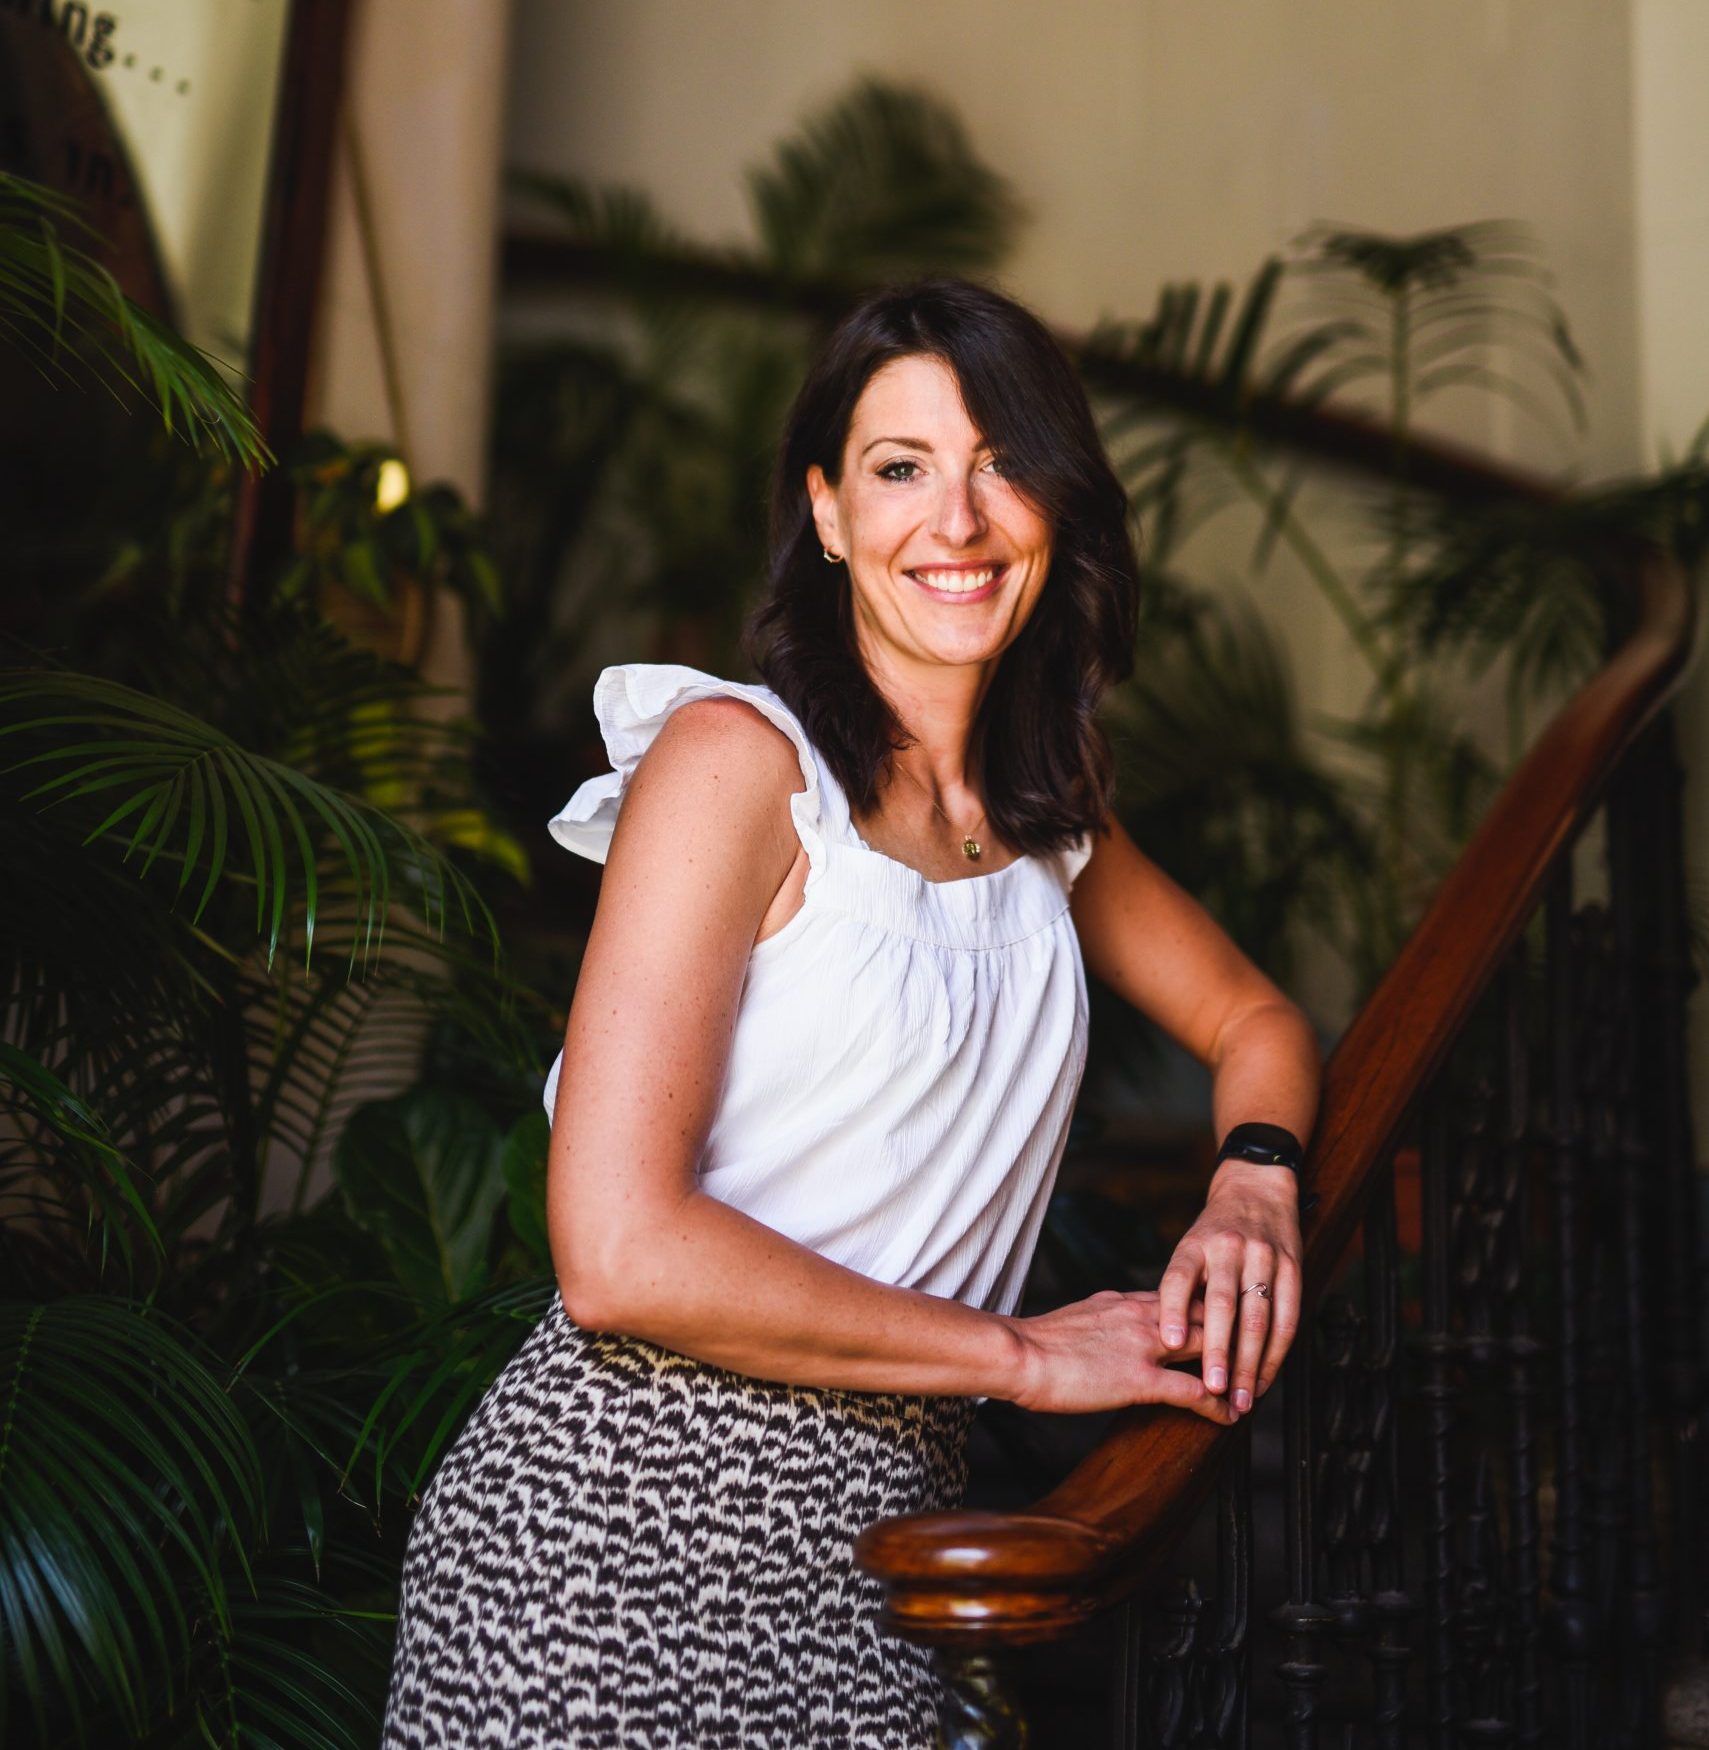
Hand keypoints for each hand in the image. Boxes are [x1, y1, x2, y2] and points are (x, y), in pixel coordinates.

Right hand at [1005, 1290, 1237, 1421]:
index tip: (1228, 1322)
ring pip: (1208, 1347)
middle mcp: (1142, 1315)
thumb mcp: (1078, 1317)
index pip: (1182, 1298)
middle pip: (1206, 1315)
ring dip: (1234, 1365)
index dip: (1209, 1310)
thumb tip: (1113, 1326)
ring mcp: (1144, 1346)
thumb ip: (1105, 1319)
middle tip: (1257, 1350)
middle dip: (1234, 1331)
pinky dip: (1218, 1404)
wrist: (1017, 1353)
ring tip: (1254, 1384)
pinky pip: (1193, 1391)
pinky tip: (1230, 1416)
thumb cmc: (1035, 1342)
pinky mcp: (1139, 1380)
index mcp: (1126, 1301)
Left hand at [1157, 1162, 1301, 1414]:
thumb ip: (1181, 1289)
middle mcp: (1229, 1248)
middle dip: (1218, 1351)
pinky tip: (1265, 1379)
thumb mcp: (1189, 1248)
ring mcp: (1264, 1257)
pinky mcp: (1293, 1268)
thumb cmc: (1214, 1232)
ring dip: (1251, 1364)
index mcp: (1195, 1244)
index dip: (1174, 1310)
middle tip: (1212, 1389)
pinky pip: (1287, 1319)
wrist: (1256, 1188)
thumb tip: (1163, 1343)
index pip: (1179, 1277)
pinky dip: (1276, 1354)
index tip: (1169, 1343)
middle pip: (1223, 1304)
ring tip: (1241, 1399)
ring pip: (1258, 1317)